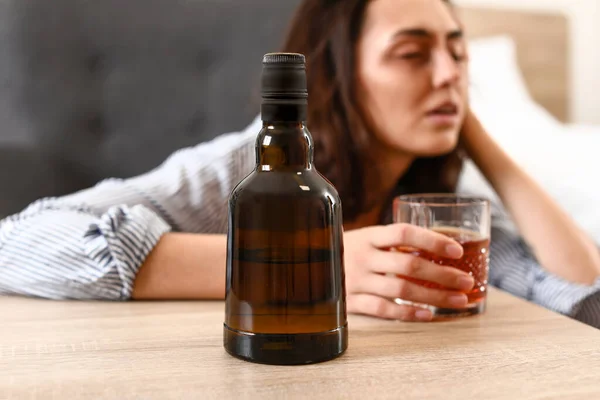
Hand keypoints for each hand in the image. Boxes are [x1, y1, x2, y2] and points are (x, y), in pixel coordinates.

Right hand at [343, 224, 473, 321]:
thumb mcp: (365, 238)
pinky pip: (383, 310)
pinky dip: (408, 313)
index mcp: (368, 236)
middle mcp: (363, 257)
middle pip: (408, 265)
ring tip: (458, 300)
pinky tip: (428, 315)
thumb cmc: (347, 251)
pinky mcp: (351, 302)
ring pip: (401, 290)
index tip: (457, 250)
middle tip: (466, 281)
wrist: (308, 265)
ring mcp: (356, 280)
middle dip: (442, 274)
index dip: (432, 240)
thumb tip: (440, 248)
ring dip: (433, 297)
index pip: (403, 233)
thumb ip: (393, 243)